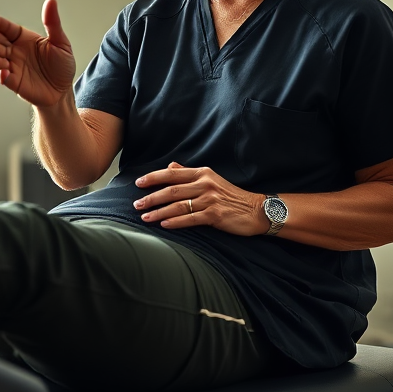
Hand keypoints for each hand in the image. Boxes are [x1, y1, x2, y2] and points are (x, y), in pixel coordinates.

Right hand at [0, 0, 75, 107]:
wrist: (63, 90)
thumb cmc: (61, 65)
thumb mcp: (60, 42)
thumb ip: (53, 23)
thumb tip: (51, 1)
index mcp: (23, 39)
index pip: (7, 29)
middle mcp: (14, 51)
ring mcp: (12, 67)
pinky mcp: (14, 82)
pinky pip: (5, 78)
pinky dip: (2, 75)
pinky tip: (3, 72)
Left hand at [133, 162, 263, 234]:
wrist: (256, 210)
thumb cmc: (231, 196)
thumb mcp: (211, 179)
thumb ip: (189, 173)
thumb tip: (170, 167)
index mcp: (202, 173)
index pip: (172, 174)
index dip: (153, 178)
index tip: (139, 183)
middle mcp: (204, 184)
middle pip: (171, 190)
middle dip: (151, 197)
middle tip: (136, 204)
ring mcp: (210, 200)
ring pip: (178, 205)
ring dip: (159, 212)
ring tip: (145, 217)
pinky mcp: (215, 215)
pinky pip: (190, 219)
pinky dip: (175, 222)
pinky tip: (164, 225)